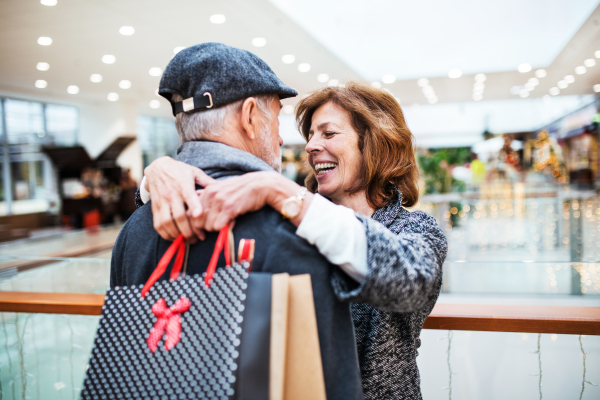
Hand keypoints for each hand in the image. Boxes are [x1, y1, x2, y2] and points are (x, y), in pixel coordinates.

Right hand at [144, 157, 214, 240]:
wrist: (157, 167)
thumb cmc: (179, 171)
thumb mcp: (194, 172)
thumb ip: (207, 181)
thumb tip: (222, 188)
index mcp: (183, 185)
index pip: (189, 196)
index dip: (194, 207)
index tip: (200, 216)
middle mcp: (171, 194)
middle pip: (179, 216)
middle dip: (188, 230)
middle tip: (197, 238)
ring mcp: (162, 201)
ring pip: (167, 222)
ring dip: (177, 234)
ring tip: (187, 240)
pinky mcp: (155, 207)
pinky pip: (157, 224)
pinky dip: (165, 234)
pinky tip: (173, 238)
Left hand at [190, 171, 309, 231]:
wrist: (262, 185)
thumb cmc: (243, 190)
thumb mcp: (223, 188)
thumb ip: (209, 196)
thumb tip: (196, 205)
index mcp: (207, 190)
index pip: (191, 212)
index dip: (194, 224)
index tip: (201, 231)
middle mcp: (211, 194)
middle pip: (197, 221)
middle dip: (203, 230)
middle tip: (211, 232)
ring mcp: (220, 201)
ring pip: (208, 226)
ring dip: (216, 229)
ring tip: (227, 223)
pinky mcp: (229, 208)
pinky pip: (218, 227)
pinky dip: (224, 228)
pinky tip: (233, 222)